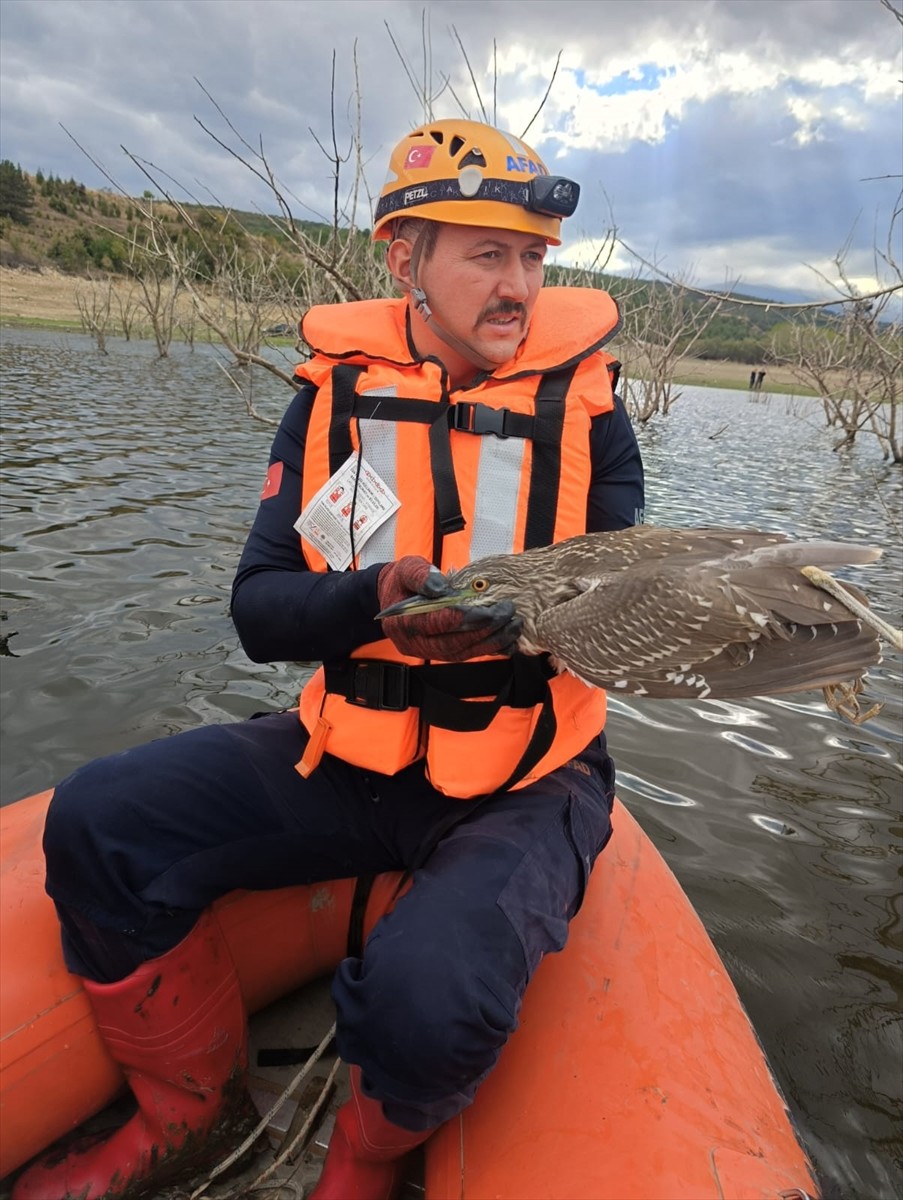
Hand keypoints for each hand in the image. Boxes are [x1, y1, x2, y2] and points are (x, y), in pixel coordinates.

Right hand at [377, 556, 521, 660]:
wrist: (395, 596)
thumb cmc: (402, 582)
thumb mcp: (406, 569)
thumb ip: (421, 576)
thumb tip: (440, 587)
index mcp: (403, 623)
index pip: (437, 624)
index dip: (464, 618)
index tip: (488, 610)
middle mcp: (414, 643)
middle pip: (453, 642)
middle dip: (484, 630)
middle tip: (506, 614)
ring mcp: (428, 652)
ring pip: (463, 653)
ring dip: (491, 642)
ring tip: (513, 627)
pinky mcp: (441, 654)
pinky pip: (467, 655)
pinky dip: (488, 649)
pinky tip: (507, 641)